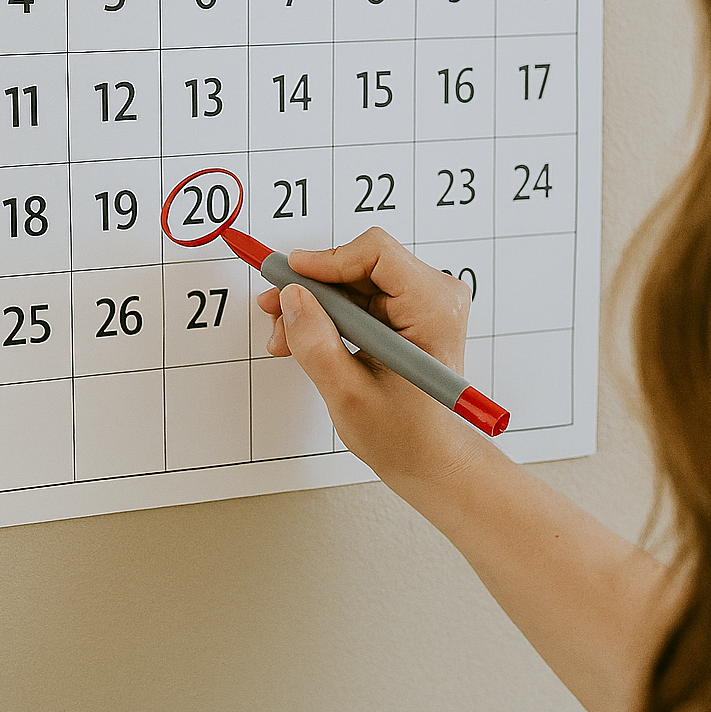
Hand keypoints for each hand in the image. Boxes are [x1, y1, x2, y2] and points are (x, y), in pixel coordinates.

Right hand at [257, 227, 479, 484]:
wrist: (430, 458)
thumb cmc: (406, 436)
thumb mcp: (349, 394)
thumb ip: (316, 344)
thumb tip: (291, 297)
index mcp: (433, 309)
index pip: (376, 253)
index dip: (326, 260)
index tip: (289, 278)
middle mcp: (434, 296)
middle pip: (359, 264)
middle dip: (312, 289)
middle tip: (275, 314)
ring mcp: (421, 303)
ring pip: (353, 280)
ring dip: (314, 306)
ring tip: (286, 339)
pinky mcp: (408, 313)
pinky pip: (359, 297)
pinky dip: (328, 315)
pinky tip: (305, 341)